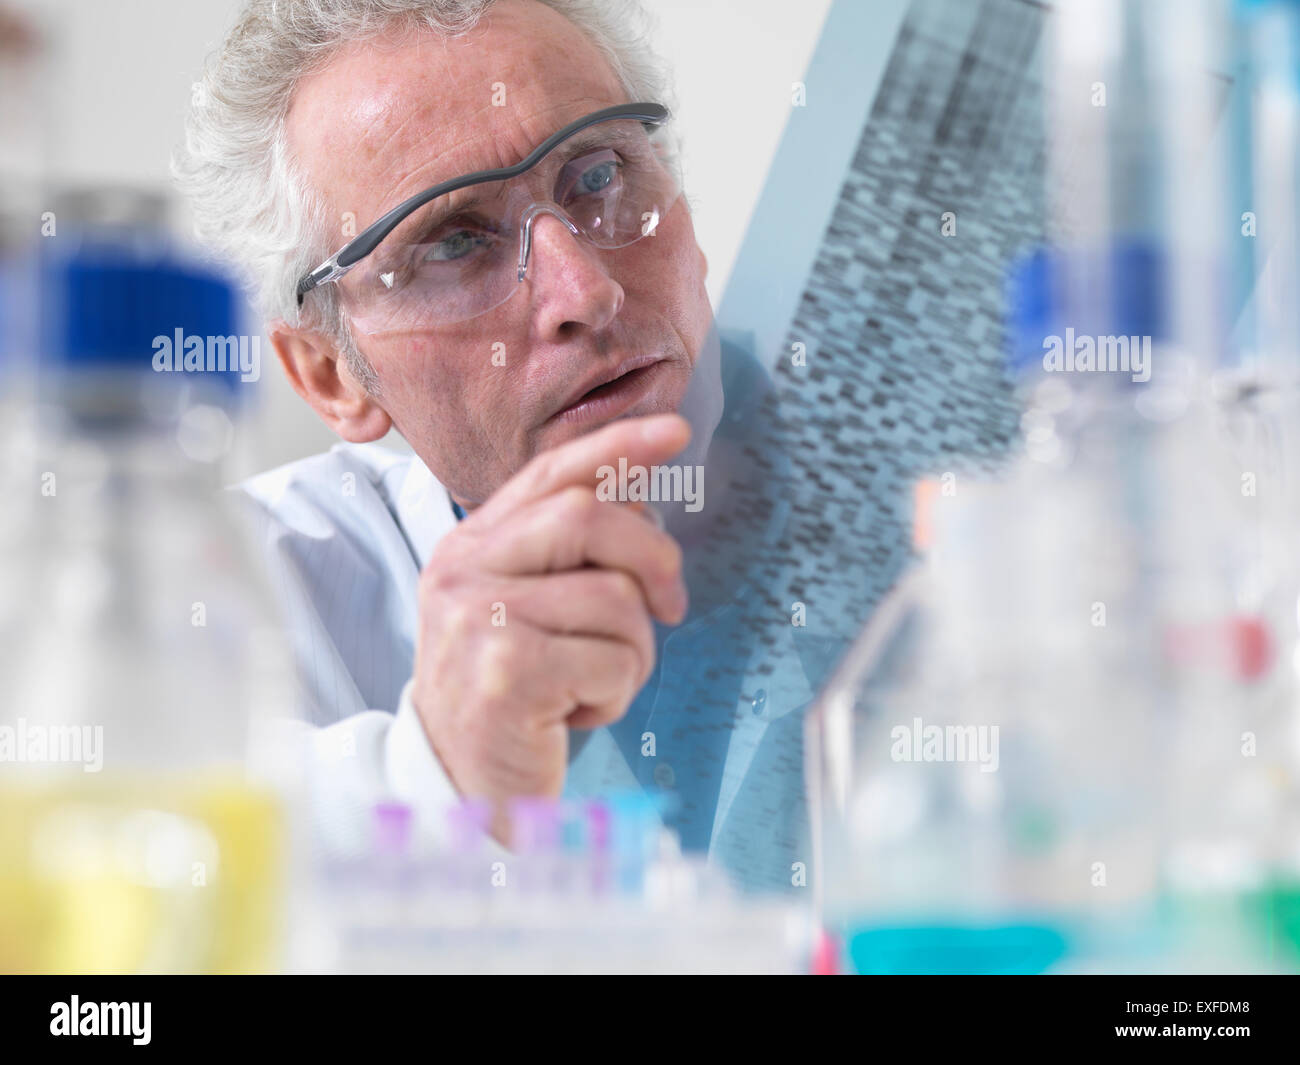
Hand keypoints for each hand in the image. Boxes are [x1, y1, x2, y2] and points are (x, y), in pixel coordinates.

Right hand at [411, 413, 689, 843]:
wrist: (459, 787)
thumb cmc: (509, 694)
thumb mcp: (526, 609)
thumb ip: (566, 551)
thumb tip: (636, 492)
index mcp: (469, 545)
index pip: (550, 473)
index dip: (617, 446)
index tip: (675, 432)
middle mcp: (462, 570)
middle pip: (590, 518)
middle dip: (653, 559)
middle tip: (673, 606)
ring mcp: (476, 619)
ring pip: (614, 597)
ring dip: (633, 650)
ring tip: (596, 682)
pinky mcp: (505, 674)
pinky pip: (612, 659)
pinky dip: (616, 692)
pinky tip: (577, 713)